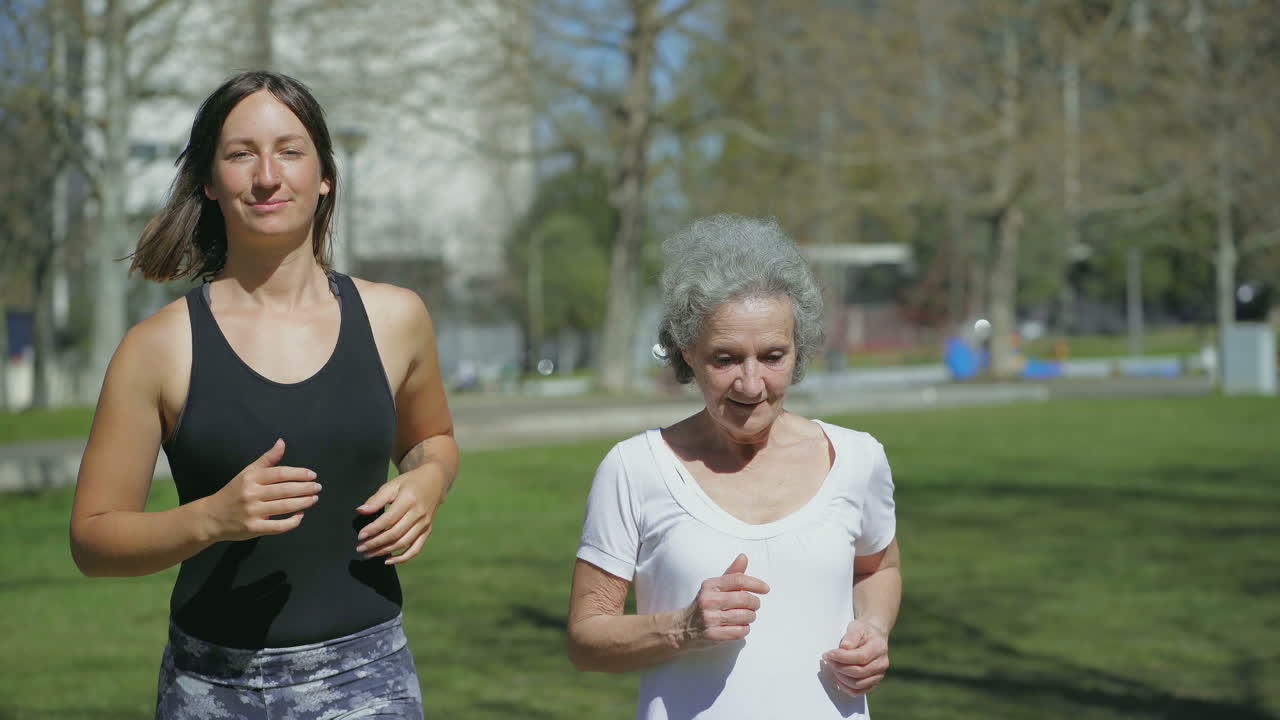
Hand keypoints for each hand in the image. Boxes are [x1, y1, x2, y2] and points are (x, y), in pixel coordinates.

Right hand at [202, 439, 319, 541]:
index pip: (280, 473)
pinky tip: (300, 515)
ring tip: (314, 498)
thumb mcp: (247, 473)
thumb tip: (282, 443)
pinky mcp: (253, 528)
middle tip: (317, 487)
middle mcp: (251, 494)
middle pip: (285, 490)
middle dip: (305, 488)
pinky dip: (292, 521)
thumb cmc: (233, 493)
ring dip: (303, 502)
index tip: (312, 475)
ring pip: (284, 506)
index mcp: (251, 478)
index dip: (299, 474)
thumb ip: (267, 459)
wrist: (211, 517)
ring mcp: (252, 512)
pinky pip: (278, 526)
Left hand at [354, 466, 447, 564]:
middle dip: (375, 543)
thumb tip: (360, 511)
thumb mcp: (392, 485)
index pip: (389, 519)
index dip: (373, 529)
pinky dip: (403, 558)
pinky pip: (416, 549)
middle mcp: (419, 514)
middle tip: (360, 548)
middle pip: (395, 534)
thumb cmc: (410, 483)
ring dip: (385, 551)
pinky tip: (388, 560)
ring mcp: (424, 524)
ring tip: (369, 554)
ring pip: (403, 543)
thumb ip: (376, 499)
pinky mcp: (427, 530)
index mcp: (409, 500)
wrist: (434, 482)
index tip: (360, 535)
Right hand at [679, 554, 770, 649]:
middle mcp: (708, 600)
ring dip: (751, 617)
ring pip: (744, 616)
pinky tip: (740, 626)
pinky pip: (739, 631)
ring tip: (747, 616)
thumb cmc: (704, 604)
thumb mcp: (714, 586)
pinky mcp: (712, 635)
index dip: (756, 583)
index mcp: (710, 585)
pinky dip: (745, 628)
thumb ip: (731, 574)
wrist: (682, 627)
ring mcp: (710, 618)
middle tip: (755, 605)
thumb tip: (744, 557)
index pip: (738, 580)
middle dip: (755, 603)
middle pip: (744, 599)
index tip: (765, 589)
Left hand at [824, 618, 890, 695]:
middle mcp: (882, 664)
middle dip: (839, 667)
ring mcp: (878, 676)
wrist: (873, 638)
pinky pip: (857, 692)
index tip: (828, 654)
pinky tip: (838, 676)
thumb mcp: (857, 627)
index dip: (842, 657)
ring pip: (857, 684)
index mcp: (879, 648)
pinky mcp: (872, 684)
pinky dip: (844, 687)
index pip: (861, 657)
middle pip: (859, 672)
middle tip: (828, 660)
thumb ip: (851, 636)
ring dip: (841, 677)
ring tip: (833, 666)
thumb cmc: (863, 632)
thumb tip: (844, 647)